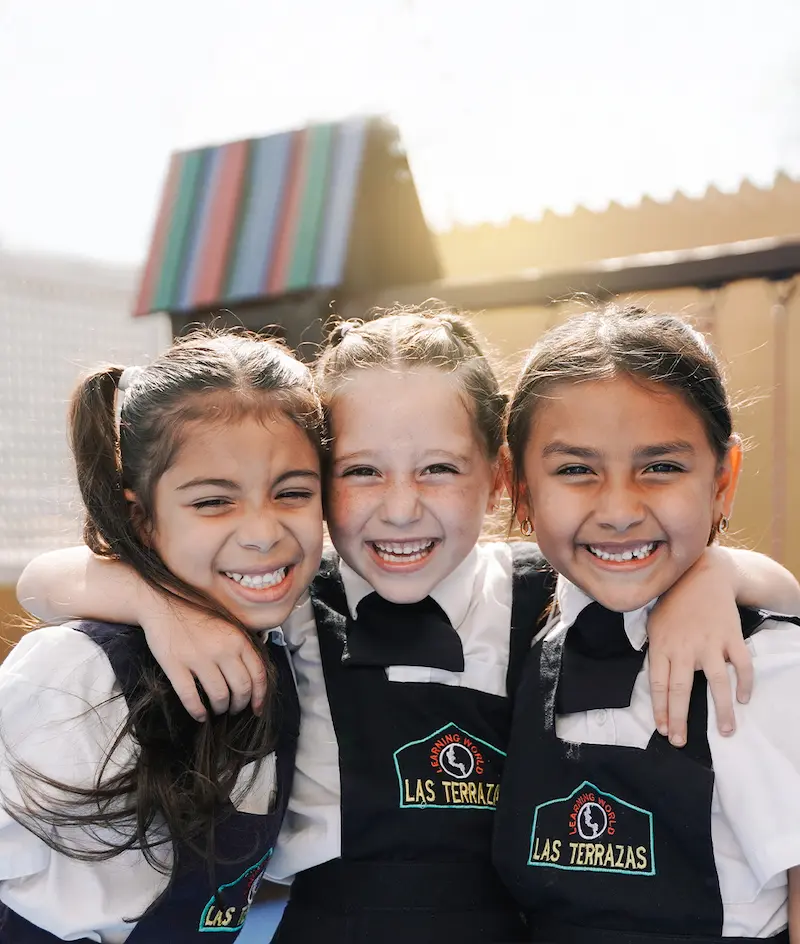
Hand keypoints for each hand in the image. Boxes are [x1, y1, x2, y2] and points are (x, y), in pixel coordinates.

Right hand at [138, 590, 267, 721]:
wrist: (162, 601)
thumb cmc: (195, 612)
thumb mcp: (227, 623)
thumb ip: (241, 644)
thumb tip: (253, 673)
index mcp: (237, 638)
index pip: (258, 674)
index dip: (260, 695)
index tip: (257, 707)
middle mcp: (222, 649)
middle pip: (242, 688)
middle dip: (240, 705)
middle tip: (235, 709)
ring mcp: (198, 658)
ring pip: (219, 696)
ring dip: (220, 708)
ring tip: (217, 710)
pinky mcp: (175, 665)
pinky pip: (191, 697)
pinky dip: (198, 712)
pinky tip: (200, 715)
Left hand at [648, 550, 752, 746]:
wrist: (702, 576)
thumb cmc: (674, 603)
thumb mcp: (653, 624)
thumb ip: (654, 651)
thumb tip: (654, 680)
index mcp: (662, 645)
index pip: (658, 684)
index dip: (660, 709)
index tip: (663, 730)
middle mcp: (685, 647)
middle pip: (681, 690)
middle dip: (679, 719)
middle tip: (680, 742)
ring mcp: (710, 643)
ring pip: (716, 683)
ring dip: (720, 710)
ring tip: (724, 732)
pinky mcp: (731, 638)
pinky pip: (742, 665)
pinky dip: (745, 684)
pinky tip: (743, 699)